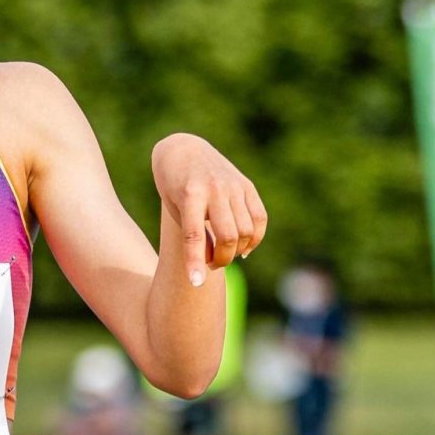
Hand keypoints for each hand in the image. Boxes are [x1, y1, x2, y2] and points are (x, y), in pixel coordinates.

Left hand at [152, 133, 266, 286]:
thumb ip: (197, 234)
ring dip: (237, 251)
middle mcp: (214, 189)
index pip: (194, 234)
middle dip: (221, 259)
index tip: (195, 283)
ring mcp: (234, 185)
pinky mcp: (247, 185)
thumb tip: (221, 258)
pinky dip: (254, 238)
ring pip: (246, 231)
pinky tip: (244, 248)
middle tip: (211, 264)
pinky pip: (260, 218)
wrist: (183, 151)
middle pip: (228, 237)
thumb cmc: (174, 188)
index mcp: (190, 194)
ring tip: (224, 253)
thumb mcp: (177, 209)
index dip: (195, 261)